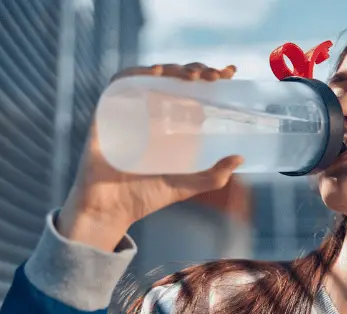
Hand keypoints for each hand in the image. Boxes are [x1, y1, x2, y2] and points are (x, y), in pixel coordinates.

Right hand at [58, 63, 242, 250]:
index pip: (190, 90)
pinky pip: (119, 84)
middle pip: (172, 79)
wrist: (110, 211)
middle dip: (195, 70)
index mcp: (168, 124)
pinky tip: (157, 73)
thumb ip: (212, 177)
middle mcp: (149, 113)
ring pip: (149, 76)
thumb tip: (240, 159)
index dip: (207, 75)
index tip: (228, 72)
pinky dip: (136, 73)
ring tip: (192, 76)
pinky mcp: (106, 114)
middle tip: (214, 76)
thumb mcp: (184, 186)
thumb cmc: (144, 198)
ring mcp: (128, 111)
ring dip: (172, 69)